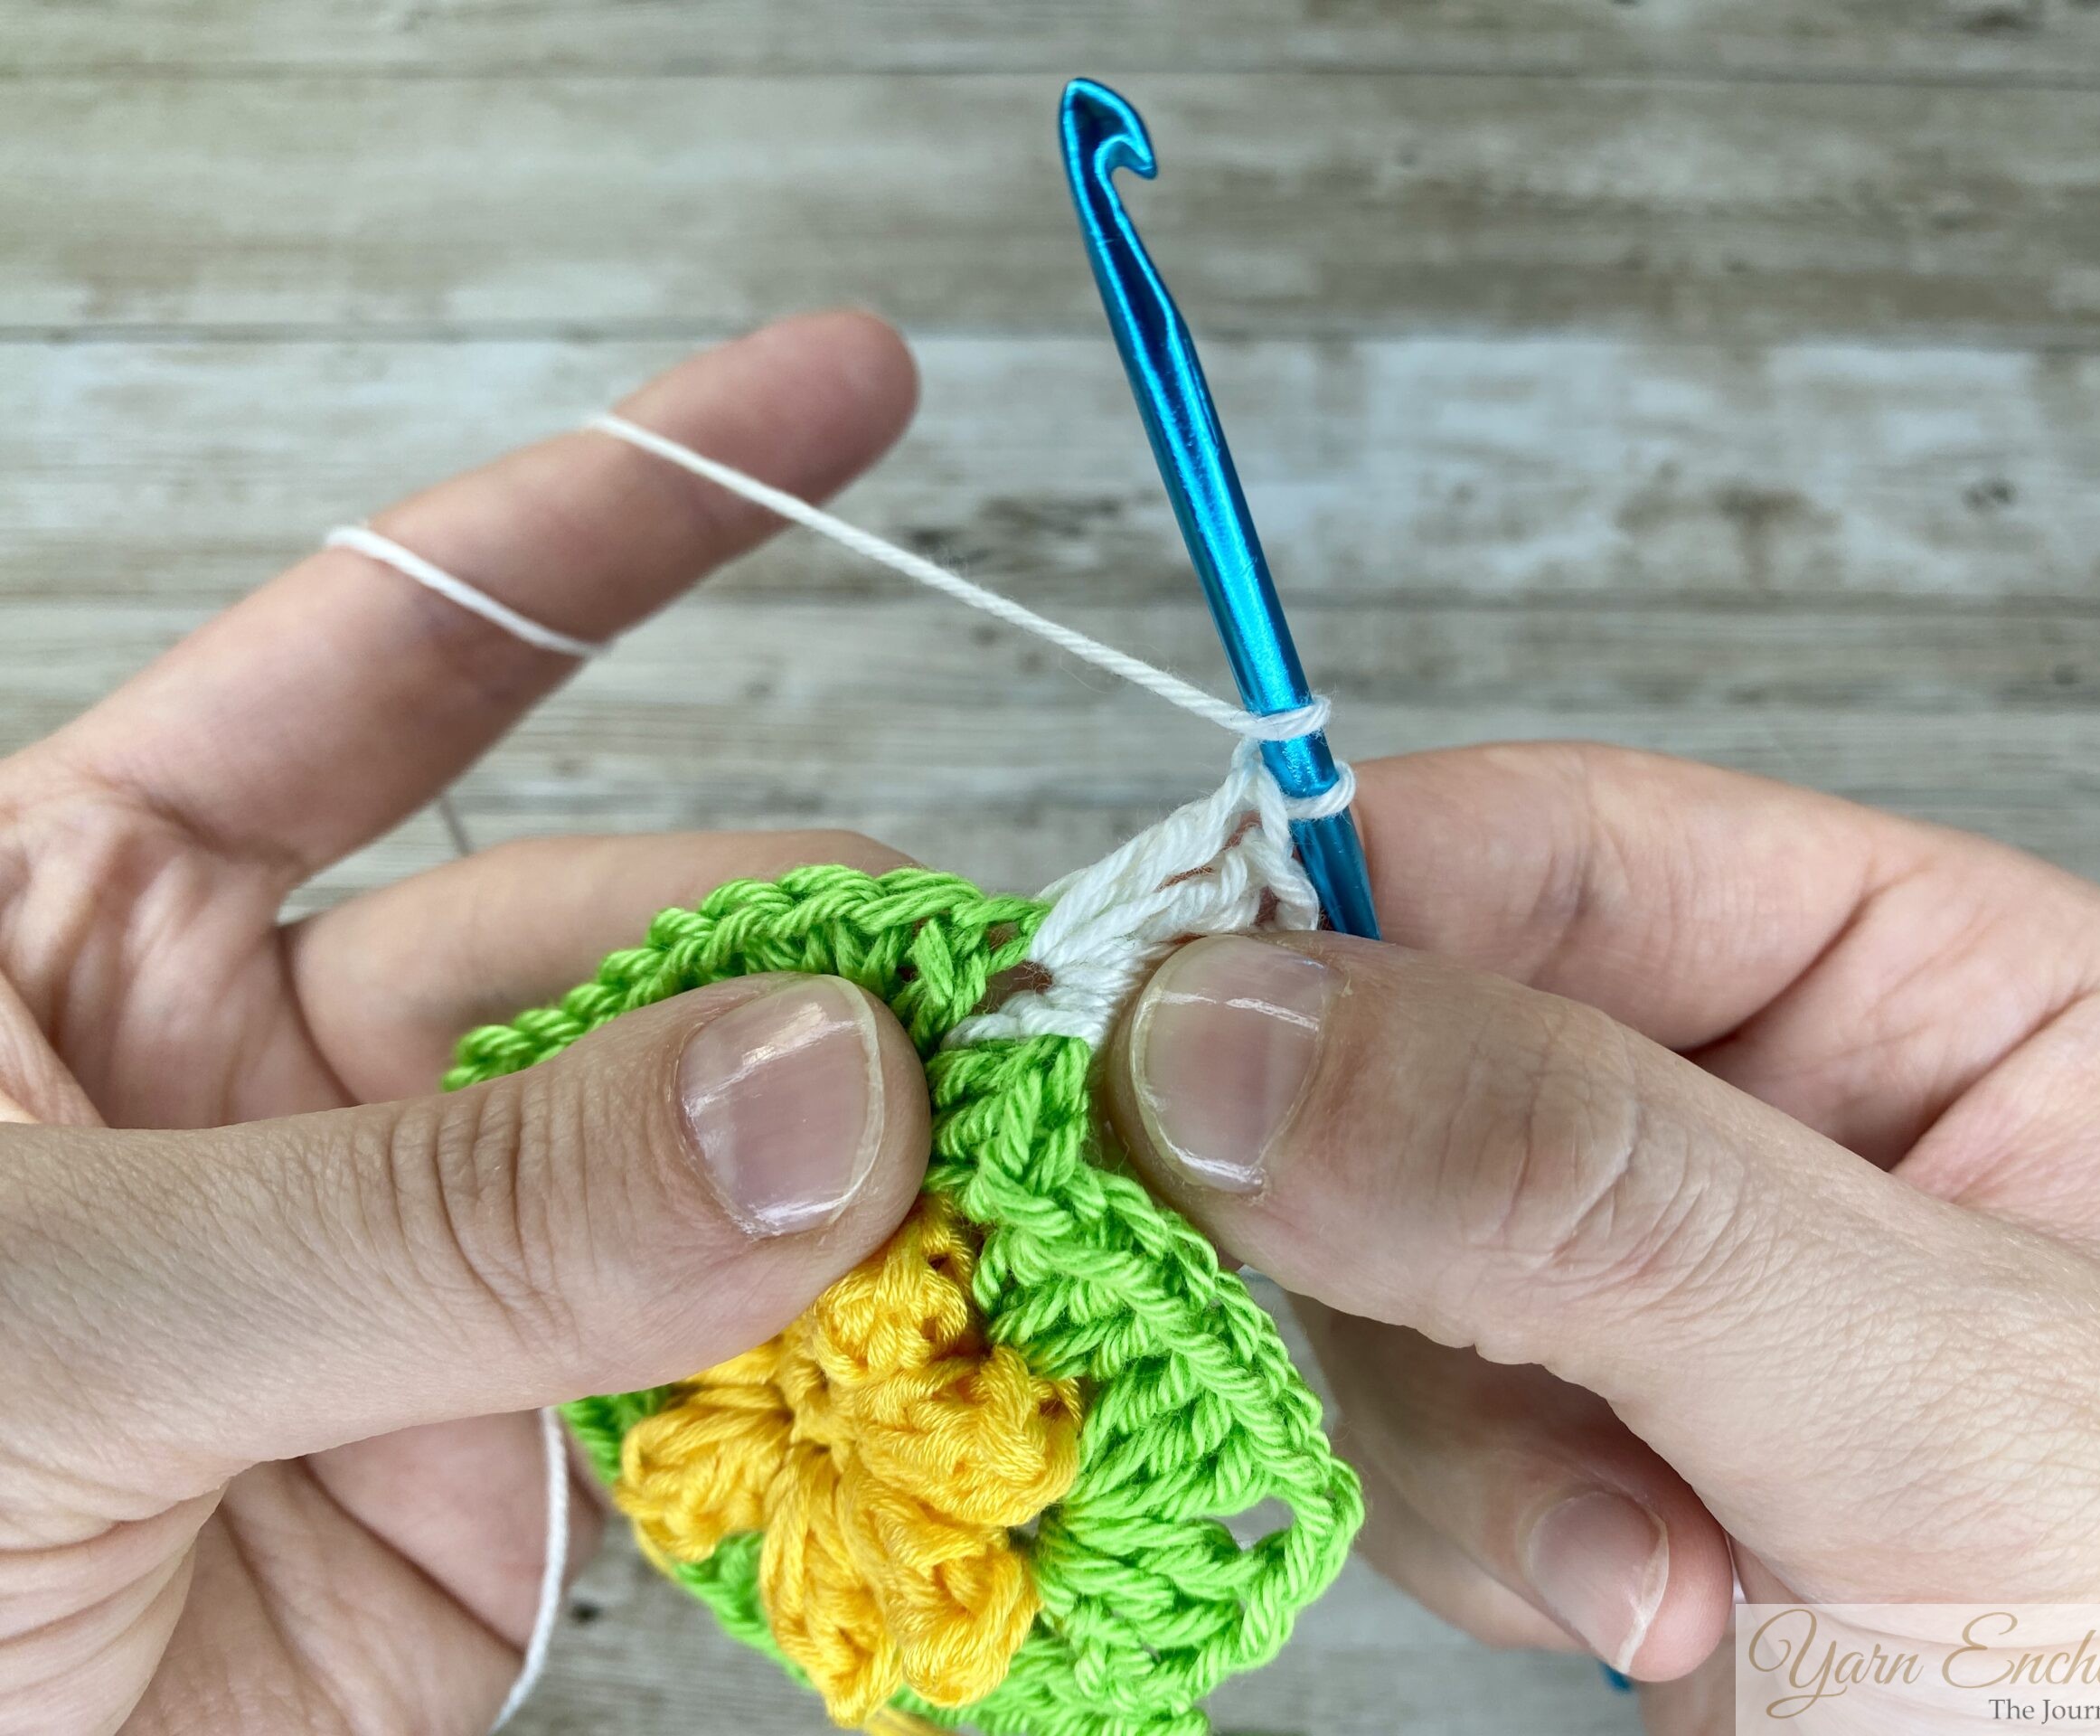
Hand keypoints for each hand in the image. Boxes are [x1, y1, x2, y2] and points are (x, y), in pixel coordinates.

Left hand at [0, 314, 942, 1733]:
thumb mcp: (42, 1323)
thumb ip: (433, 1212)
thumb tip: (818, 1096)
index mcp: (79, 924)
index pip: (395, 655)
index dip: (625, 515)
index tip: (845, 395)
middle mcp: (272, 1072)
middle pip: (611, 928)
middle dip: (811, 944)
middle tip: (993, 995)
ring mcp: (411, 1272)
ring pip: (701, 1155)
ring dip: (866, 1159)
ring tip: (1022, 1160)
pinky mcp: (509, 1475)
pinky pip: (726, 1374)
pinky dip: (857, 1357)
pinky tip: (962, 1325)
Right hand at [1101, 744, 2099, 1699]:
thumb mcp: (1916, 1391)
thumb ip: (1577, 1187)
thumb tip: (1226, 1028)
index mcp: (1921, 976)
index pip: (1553, 842)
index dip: (1330, 908)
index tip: (1158, 1024)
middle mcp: (1770, 1095)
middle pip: (1413, 1045)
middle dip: (1415, 1246)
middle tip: (1462, 1366)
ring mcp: (1654, 1268)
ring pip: (1363, 1243)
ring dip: (1458, 1430)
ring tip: (1656, 1566)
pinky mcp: (1574, 1426)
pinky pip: (1385, 1406)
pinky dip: (1467, 1527)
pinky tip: (1641, 1599)